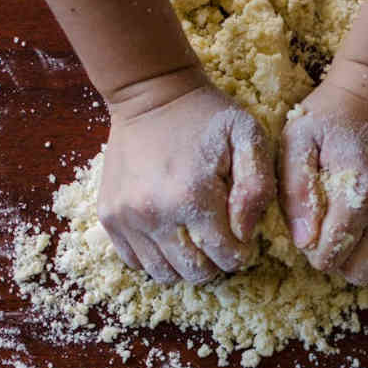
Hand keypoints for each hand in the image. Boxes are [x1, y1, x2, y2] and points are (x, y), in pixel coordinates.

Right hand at [99, 80, 275, 283]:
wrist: (151, 94)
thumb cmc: (206, 116)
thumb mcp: (248, 137)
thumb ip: (257, 187)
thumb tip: (244, 233)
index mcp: (192, 197)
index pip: (226, 257)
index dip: (241, 253)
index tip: (241, 237)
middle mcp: (154, 214)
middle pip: (194, 272)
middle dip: (214, 263)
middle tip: (219, 239)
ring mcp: (126, 218)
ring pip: (163, 274)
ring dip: (185, 265)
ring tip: (195, 240)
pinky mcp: (109, 216)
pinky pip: (134, 261)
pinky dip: (155, 258)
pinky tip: (169, 236)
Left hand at [279, 60, 367, 285]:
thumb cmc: (333, 113)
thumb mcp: (298, 140)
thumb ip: (296, 192)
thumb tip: (304, 241)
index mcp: (360, 191)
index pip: (332, 255)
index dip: (313, 252)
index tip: (310, 231)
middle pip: (361, 270)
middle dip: (338, 261)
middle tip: (329, 236)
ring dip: (366, 263)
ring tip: (352, 239)